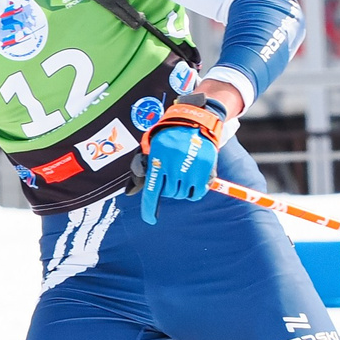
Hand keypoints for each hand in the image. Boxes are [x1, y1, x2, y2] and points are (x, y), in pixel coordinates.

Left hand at [140, 94, 229, 223]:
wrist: (195, 120)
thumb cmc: (171, 135)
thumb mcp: (154, 145)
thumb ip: (147, 165)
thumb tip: (135, 190)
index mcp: (158, 159)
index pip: (152, 190)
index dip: (149, 208)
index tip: (150, 219)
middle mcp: (173, 165)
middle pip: (169, 193)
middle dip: (169, 190)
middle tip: (173, 178)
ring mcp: (189, 168)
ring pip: (183, 194)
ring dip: (182, 190)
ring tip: (183, 177)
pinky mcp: (204, 170)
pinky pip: (197, 193)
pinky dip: (194, 193)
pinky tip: (193, 183)